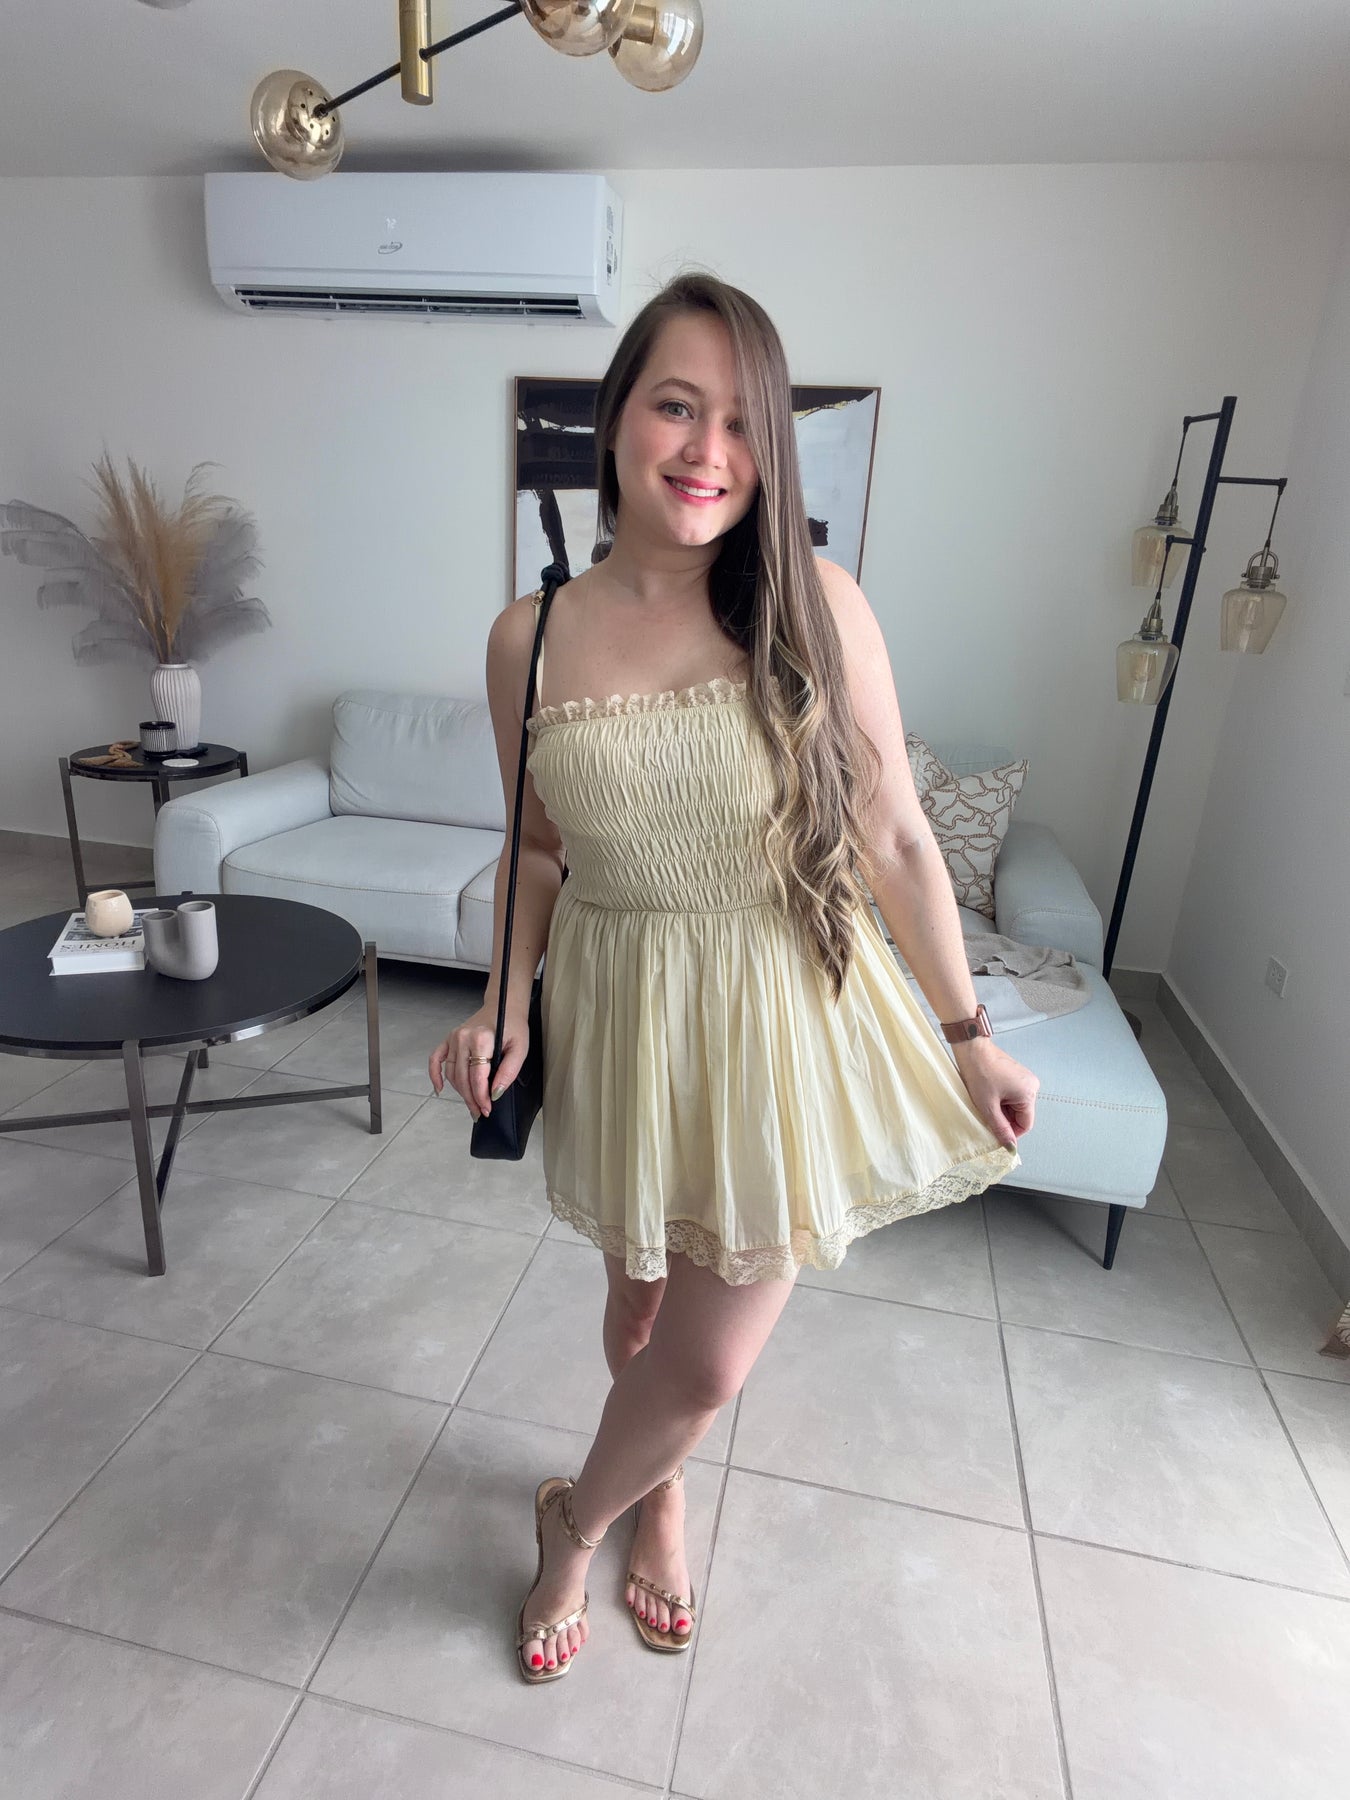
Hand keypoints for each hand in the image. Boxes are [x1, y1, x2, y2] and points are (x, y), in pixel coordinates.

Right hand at [428, 1004, 529, 1120]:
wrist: (504, 1006)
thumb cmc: (513, 1026)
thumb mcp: (520, 1049)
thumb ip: (509, 1071)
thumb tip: (494, 1094)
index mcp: (481, 1039)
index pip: (477, 1076)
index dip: (481, 1096)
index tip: (487, 1109)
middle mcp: (463, 1037)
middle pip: (462, 1078)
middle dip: (471, 1099)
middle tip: (480, 1112)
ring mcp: (453, 1038)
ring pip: (451, 1073)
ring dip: (459, 1091)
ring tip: (471, 1103)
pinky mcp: (448, 1038)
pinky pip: (436, 1059)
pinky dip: (435, 1075)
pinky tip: (439, 1089)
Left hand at [951, 1039, 1037, 1151]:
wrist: (971, 1048)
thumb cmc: (979, 1074)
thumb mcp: (988, 1106)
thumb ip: (1001, 1129)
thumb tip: (1011, 1148)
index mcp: (1029, 1093)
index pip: (1025, 1124)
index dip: (1011, 1132)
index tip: (995, 1133)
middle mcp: (1032, 1086)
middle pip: (1020, 1115)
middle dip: (1004, 1119)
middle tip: (986, 1115)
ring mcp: (1024, 1079)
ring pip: (1014, 1106)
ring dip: (1001, 1109)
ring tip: (985, 1103)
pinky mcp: (1016, 1075)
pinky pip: (1011, 1095)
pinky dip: (1000, 1100)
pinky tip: (988, 1095)